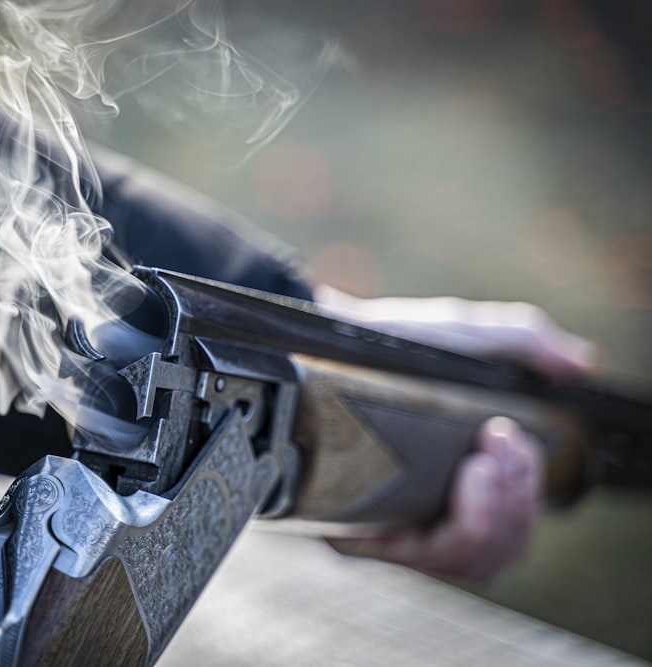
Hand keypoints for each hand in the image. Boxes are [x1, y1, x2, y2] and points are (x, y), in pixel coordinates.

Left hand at [314, 288, 593, 581]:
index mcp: (450, 490)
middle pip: (491, 554)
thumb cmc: (393, 343)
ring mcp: (387, 527)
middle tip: (503, 441)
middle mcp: (418, 518)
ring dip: (495, 513)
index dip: (524, 499)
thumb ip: (522, 341)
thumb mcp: (462, 335)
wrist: (326, 335)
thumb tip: (579, 364)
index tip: (513, 439)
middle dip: (517, 501)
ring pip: (464, 561)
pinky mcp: (352, 529)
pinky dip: (460, 524)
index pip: (503, 533)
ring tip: (485, 461)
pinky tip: (467, 480)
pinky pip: (414, 556)